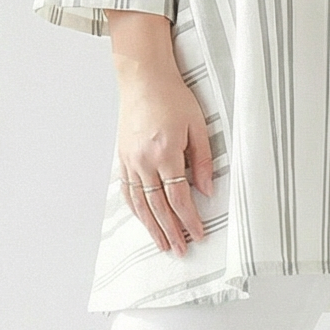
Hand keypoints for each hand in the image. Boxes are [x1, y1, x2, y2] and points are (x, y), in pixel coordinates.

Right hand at [104, 11, 214, 255]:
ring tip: (162, 244)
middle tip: (180, 250)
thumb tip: (207, 191)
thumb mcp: (198, 126)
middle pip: (158, 207)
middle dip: (171, 231)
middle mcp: (144, 161)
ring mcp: (130, 161)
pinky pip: (127, 190)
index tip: (198, 235)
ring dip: (152, 227)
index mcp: (165, 153)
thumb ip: (203, 160)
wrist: (143, 78)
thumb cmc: (173, 97)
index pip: (179, 197)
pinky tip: (143, 220)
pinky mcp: (123, 157)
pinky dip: (135, 209)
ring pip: (140, 203)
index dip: (189, 220)